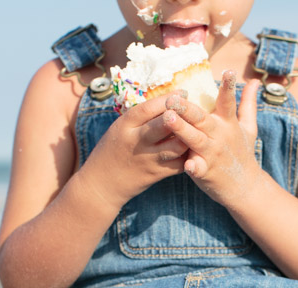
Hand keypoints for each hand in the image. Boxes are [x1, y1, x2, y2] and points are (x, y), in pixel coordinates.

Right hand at [80, 93, 189, 208]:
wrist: (101, 184)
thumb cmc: (111, 151)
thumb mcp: (119, 129)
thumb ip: (140, 118)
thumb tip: (167, 102)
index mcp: (124, 126)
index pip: (149, 108)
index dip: (168, 99)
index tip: (182, 93)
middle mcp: (136, 141)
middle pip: (166, 124)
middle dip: (182, 115)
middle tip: (194, 110)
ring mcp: (148, 159)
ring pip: (177, 145)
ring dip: (189, 136)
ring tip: (195, 129)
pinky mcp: (156, 174)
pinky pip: (179, 163)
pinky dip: (188, 155)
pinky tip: (191, 148)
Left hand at [162, 72, 263, 205]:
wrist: (246, 187)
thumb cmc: (242, 153)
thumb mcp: (249, 128)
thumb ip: (248, 103)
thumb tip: (255, 81)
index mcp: (228, 123)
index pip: (228, 101)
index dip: (229, 87)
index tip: (229, 71)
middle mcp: (220, 136)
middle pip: (203, 119)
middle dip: (188, 108)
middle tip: (173, 97)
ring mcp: (213, 154)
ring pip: (195, 139)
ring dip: (182, 130)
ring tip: (167, 118)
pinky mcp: (206, 172)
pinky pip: (198, 168)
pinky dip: (193, 167)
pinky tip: (188, 165)